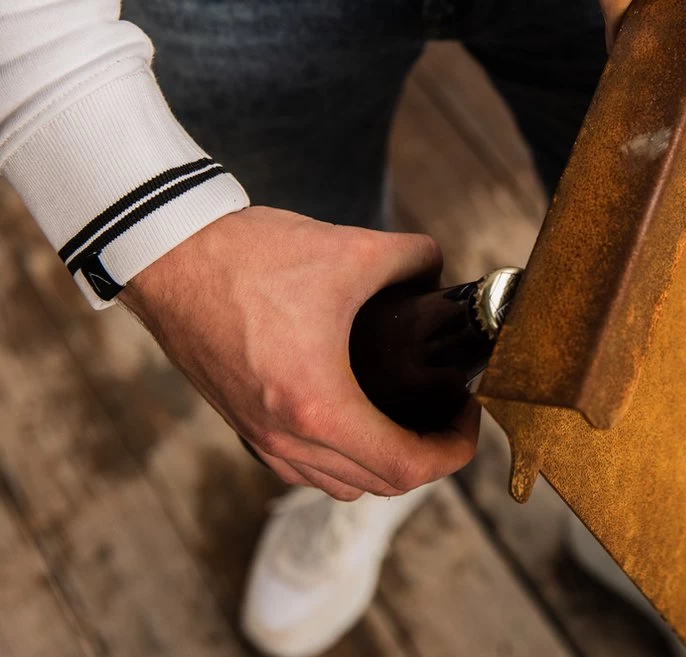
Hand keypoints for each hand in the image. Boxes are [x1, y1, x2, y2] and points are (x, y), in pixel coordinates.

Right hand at [121, 206, 478, 500]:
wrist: (168, 254)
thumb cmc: (251, 255)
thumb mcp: (352, 248)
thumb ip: (414, 258)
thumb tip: (437, 269)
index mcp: (318, 405)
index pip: (406, 466)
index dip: (453, 450)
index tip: (468, 416)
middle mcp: (286, 435)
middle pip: (379, 485)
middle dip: (428, 455)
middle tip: (448, 413)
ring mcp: (258, 436)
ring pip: (339, 484)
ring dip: (384, 463)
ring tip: (410, 418)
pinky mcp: (241, 424)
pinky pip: (303, 468)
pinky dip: (341, 459)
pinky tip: (358, 417)